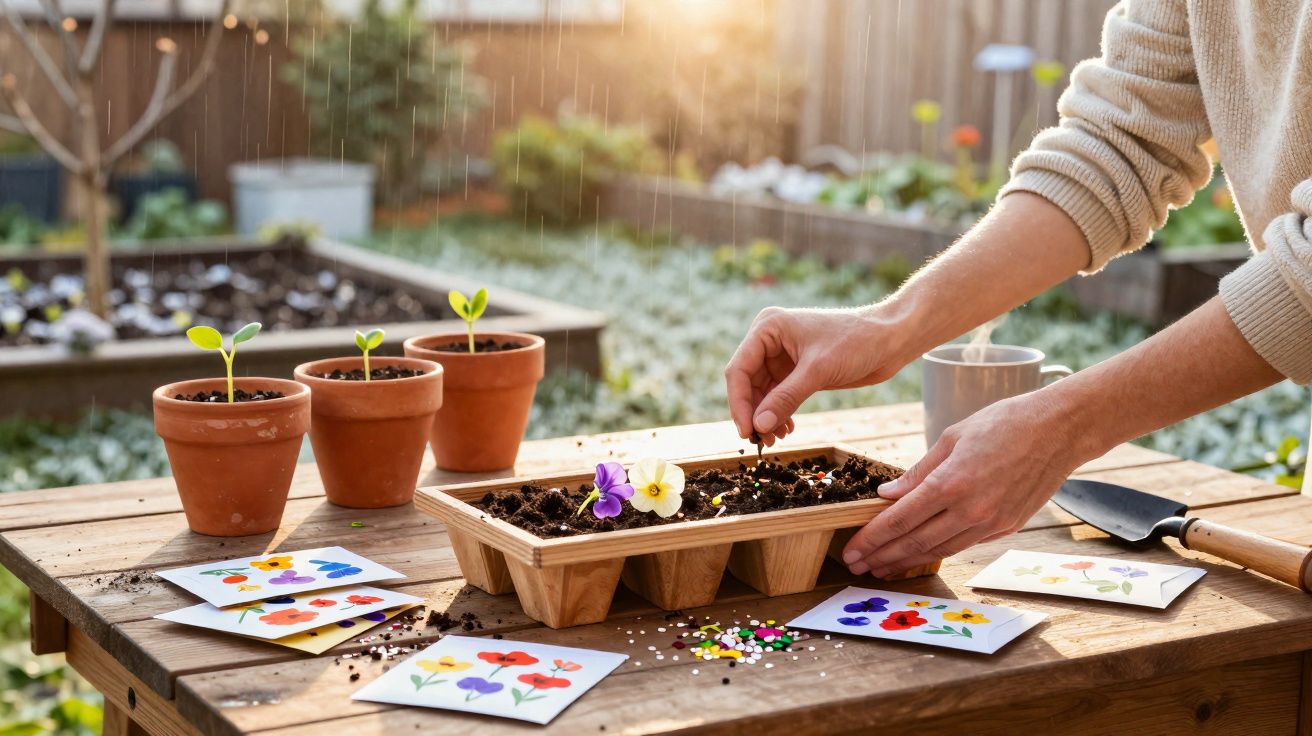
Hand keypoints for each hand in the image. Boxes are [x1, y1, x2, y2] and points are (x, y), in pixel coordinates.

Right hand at [724, 306, 903, 441]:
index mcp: (768, 327)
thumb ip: (785, 398)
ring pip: (761, 393)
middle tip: (760, 441)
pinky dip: (779, 414)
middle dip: (753, 413)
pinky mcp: (797, 371)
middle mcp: (770, 340)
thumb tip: (758, 426)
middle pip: (747, 383)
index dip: (739, 403)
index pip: (739, 369)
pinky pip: (778, 396)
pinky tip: (786, 430)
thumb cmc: (856, 341)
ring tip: (774, 440)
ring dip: (765, 417)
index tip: (746, 431)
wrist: (891, 340)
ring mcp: (783, 356)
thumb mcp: (817, 371)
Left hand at [841, 391, 1093, 576]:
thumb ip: (918, 472)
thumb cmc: (1004, 423)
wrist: (1060, 430)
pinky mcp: (1007, 527)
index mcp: (952, 482)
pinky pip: (964, 544)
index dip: (871, 538)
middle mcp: (971, 509)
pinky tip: (920, 554)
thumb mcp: (952, 437)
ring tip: (883, 567)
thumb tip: (887, 495)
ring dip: (907, 561)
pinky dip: (938, 551)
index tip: (851, 550)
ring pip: (940, 550)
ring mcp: (992, 522)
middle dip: (882, 557)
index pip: (900, 519)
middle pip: (916, 542)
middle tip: (857, 566)